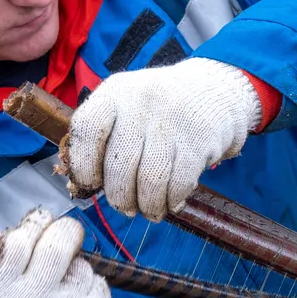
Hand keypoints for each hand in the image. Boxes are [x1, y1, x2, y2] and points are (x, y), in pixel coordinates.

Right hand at [0, 207, 110, 297]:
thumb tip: (16, 228)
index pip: (19, 241)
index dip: (33, 224)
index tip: (39, 223)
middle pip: (59, 244)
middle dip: (65, 232)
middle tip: (64, 235)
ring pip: (82, 266)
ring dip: (76, 267)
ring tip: (62, 286)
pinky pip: (98, 287)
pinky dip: (90, 288)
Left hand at [65, 57, 262, 221]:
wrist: (214, 88)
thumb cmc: (158, 109)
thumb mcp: (126, 105)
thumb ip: (103, 139)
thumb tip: (82, 188)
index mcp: (114, 92)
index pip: (87, 129)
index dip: (83, 164)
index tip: (90, 183)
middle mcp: (140, 102)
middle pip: (119, 164)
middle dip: (119, 197)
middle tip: (124, 206)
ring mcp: (172, 119)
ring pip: (150, 180)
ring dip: (147, 205)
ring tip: (148, 209)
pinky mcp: (199, 139)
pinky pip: (178, 184)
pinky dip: (172, 201)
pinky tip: (171, 201)